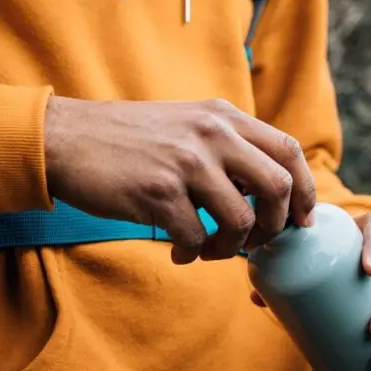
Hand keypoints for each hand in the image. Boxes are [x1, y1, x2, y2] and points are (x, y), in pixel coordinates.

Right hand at [44, 96, 316, 262]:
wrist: (65, 139)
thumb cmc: (128, 140)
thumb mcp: (186, 124)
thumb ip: (228, 146)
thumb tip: (270, 191)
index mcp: (222, 116)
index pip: (289, 150)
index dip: (306, 191)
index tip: (300, 220)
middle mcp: (211, 133)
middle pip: (278, 187)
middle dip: (274, 226)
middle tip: (254, 242)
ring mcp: (185, 162)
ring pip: (240, 221)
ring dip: (230, 248)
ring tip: (208, 250)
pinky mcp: (158, 192)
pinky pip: (196, 238)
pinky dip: (192, 254)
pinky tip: (177, 252)